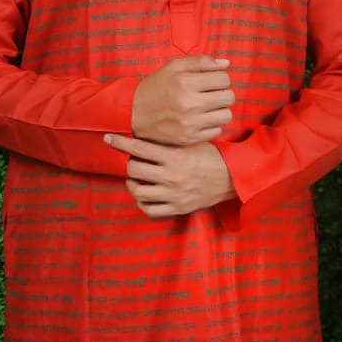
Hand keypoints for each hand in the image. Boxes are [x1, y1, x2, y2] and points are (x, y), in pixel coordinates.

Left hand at [105, 133, 234, 217]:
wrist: (233, 178)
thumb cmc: (212, 156)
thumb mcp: (192, 143)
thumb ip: (170, 140)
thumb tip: (144, 132)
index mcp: (175, 157)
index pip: (139, 149)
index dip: (120, 143)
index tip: (108, 138)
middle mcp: (171, 177)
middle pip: (134, 170)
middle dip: (127, 163)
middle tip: (129, 159)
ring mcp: (173, 195)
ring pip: (137, 191)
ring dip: (131, 183)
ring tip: (134, 178)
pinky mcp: (177, 208)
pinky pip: (149, 210)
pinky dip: (141, 202)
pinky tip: (143, 193)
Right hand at [131, 56, 234, 145]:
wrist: (132, 113)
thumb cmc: (155, 87)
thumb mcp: (173, 68)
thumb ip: (200, 62)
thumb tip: (226, 63)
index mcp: (185, 82)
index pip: (224, 79)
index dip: (221, 78)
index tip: (213, 81)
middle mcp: (189, 104)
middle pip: (229, 97)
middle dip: (223, 93)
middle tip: (212, 94)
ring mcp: (190, 123)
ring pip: (226, 115)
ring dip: (220, 110)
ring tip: (207, 107)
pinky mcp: (189, 138)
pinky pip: (217, 130)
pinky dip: (212, 124)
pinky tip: (201, 119)